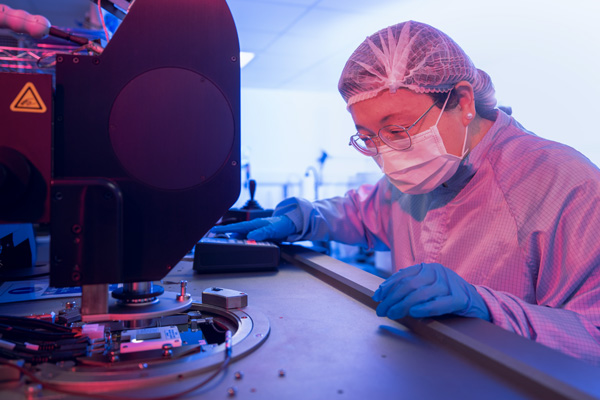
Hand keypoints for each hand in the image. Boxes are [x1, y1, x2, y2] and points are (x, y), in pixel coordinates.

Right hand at [210, 216, 296, 240]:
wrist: (291, 225)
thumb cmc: (282, 225)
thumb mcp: (272, 229)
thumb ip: (261, 233)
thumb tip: (250, 237)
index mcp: (254, 224)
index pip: (236, 227)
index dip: (224, 228)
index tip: (213, 229)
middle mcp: (252, 228)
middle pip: (236, 233)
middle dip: (225, 235)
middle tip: (214, 239)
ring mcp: (255, 232)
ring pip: (241, 237)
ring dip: (234, 240)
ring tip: (225, 244)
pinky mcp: (259, 236)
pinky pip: (248, 240)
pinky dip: (243, 243)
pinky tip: (241, 246)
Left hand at [372, 263, 489, 320]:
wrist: (477, 301)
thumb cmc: (446, 295)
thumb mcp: (428, 286)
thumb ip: (410, 286)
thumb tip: (383, 293)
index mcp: (429, 268)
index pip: (403, 275)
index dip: (388, 286)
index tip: (377, 297)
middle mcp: (438, 272)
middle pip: (409, 285)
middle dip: (391, 299)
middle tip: (381, 310)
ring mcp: (450, 284)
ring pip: (420, 294)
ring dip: (402, 306)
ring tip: (392, 314)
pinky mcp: (459, 299)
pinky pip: (438, 304)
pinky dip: (424, 308)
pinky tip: (412, 313)